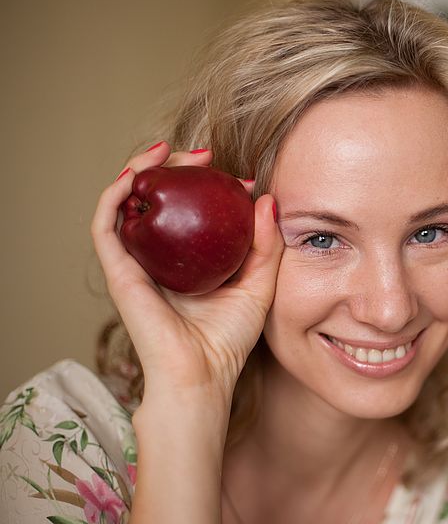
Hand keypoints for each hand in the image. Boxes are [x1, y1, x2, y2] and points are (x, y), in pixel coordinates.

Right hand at [90, 142, 283, 403]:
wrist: (203, 374)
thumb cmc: (230, 338)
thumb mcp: (260, 284)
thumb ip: (266, 245)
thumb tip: (266, 199)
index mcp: (189, 260)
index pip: (190, 211)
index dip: (207, 185)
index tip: (239, 176)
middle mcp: (159, 257)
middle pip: (156, 199)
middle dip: (173, 167)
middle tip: (202, 154)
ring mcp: (136, 263)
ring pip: (125, 203)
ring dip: (138, 169)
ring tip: (164, 150)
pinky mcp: (118, 271)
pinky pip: (105, 225)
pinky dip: (113, 194)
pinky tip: (135, 175)